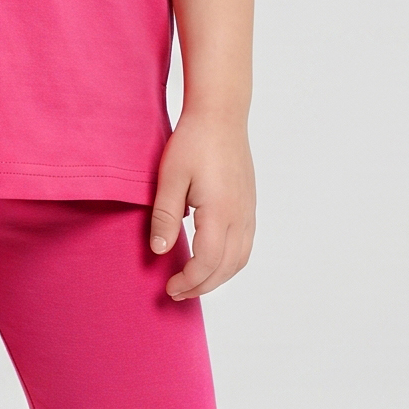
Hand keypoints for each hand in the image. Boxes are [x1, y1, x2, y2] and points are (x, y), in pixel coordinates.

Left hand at [148, 110, 255, 299]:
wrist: (221, 115)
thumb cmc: (193, 142)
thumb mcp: (169, 178)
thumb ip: (164, 216)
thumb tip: (159, 251)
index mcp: (220, 212)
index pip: (208, 262)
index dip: (189, 281)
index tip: (170, 287)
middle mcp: (240, 216)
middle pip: (227, 267)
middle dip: (202, 286)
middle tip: (177, 292)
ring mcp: (249, 211)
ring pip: (240, 259)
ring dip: (218, 277)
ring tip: (194, 282)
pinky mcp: (250, 205)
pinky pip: (246, 245)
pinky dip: (230, 262)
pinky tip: (212, 261)